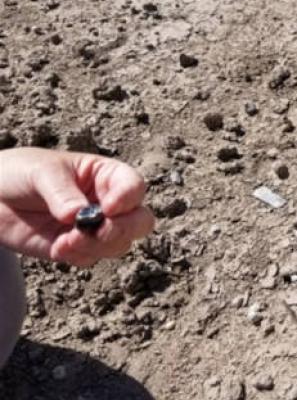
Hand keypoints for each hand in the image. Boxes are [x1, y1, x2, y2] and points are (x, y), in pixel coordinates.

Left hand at [0, 148, 154, 266]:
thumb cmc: (20, 173)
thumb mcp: (41, 173)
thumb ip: (62, 193)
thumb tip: (78, 216)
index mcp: (106, 176)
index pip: (134, 186)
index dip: (128, 198)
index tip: (108, 208)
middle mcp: (107, 202)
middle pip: (140, 221)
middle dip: (124, 229)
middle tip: (101, 231)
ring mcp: (95, 227)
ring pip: (119, 244)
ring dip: (97, 246)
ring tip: (66, 241)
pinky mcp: (77, 248)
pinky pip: (91, 258)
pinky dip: (78, 256)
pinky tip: (57, 247)